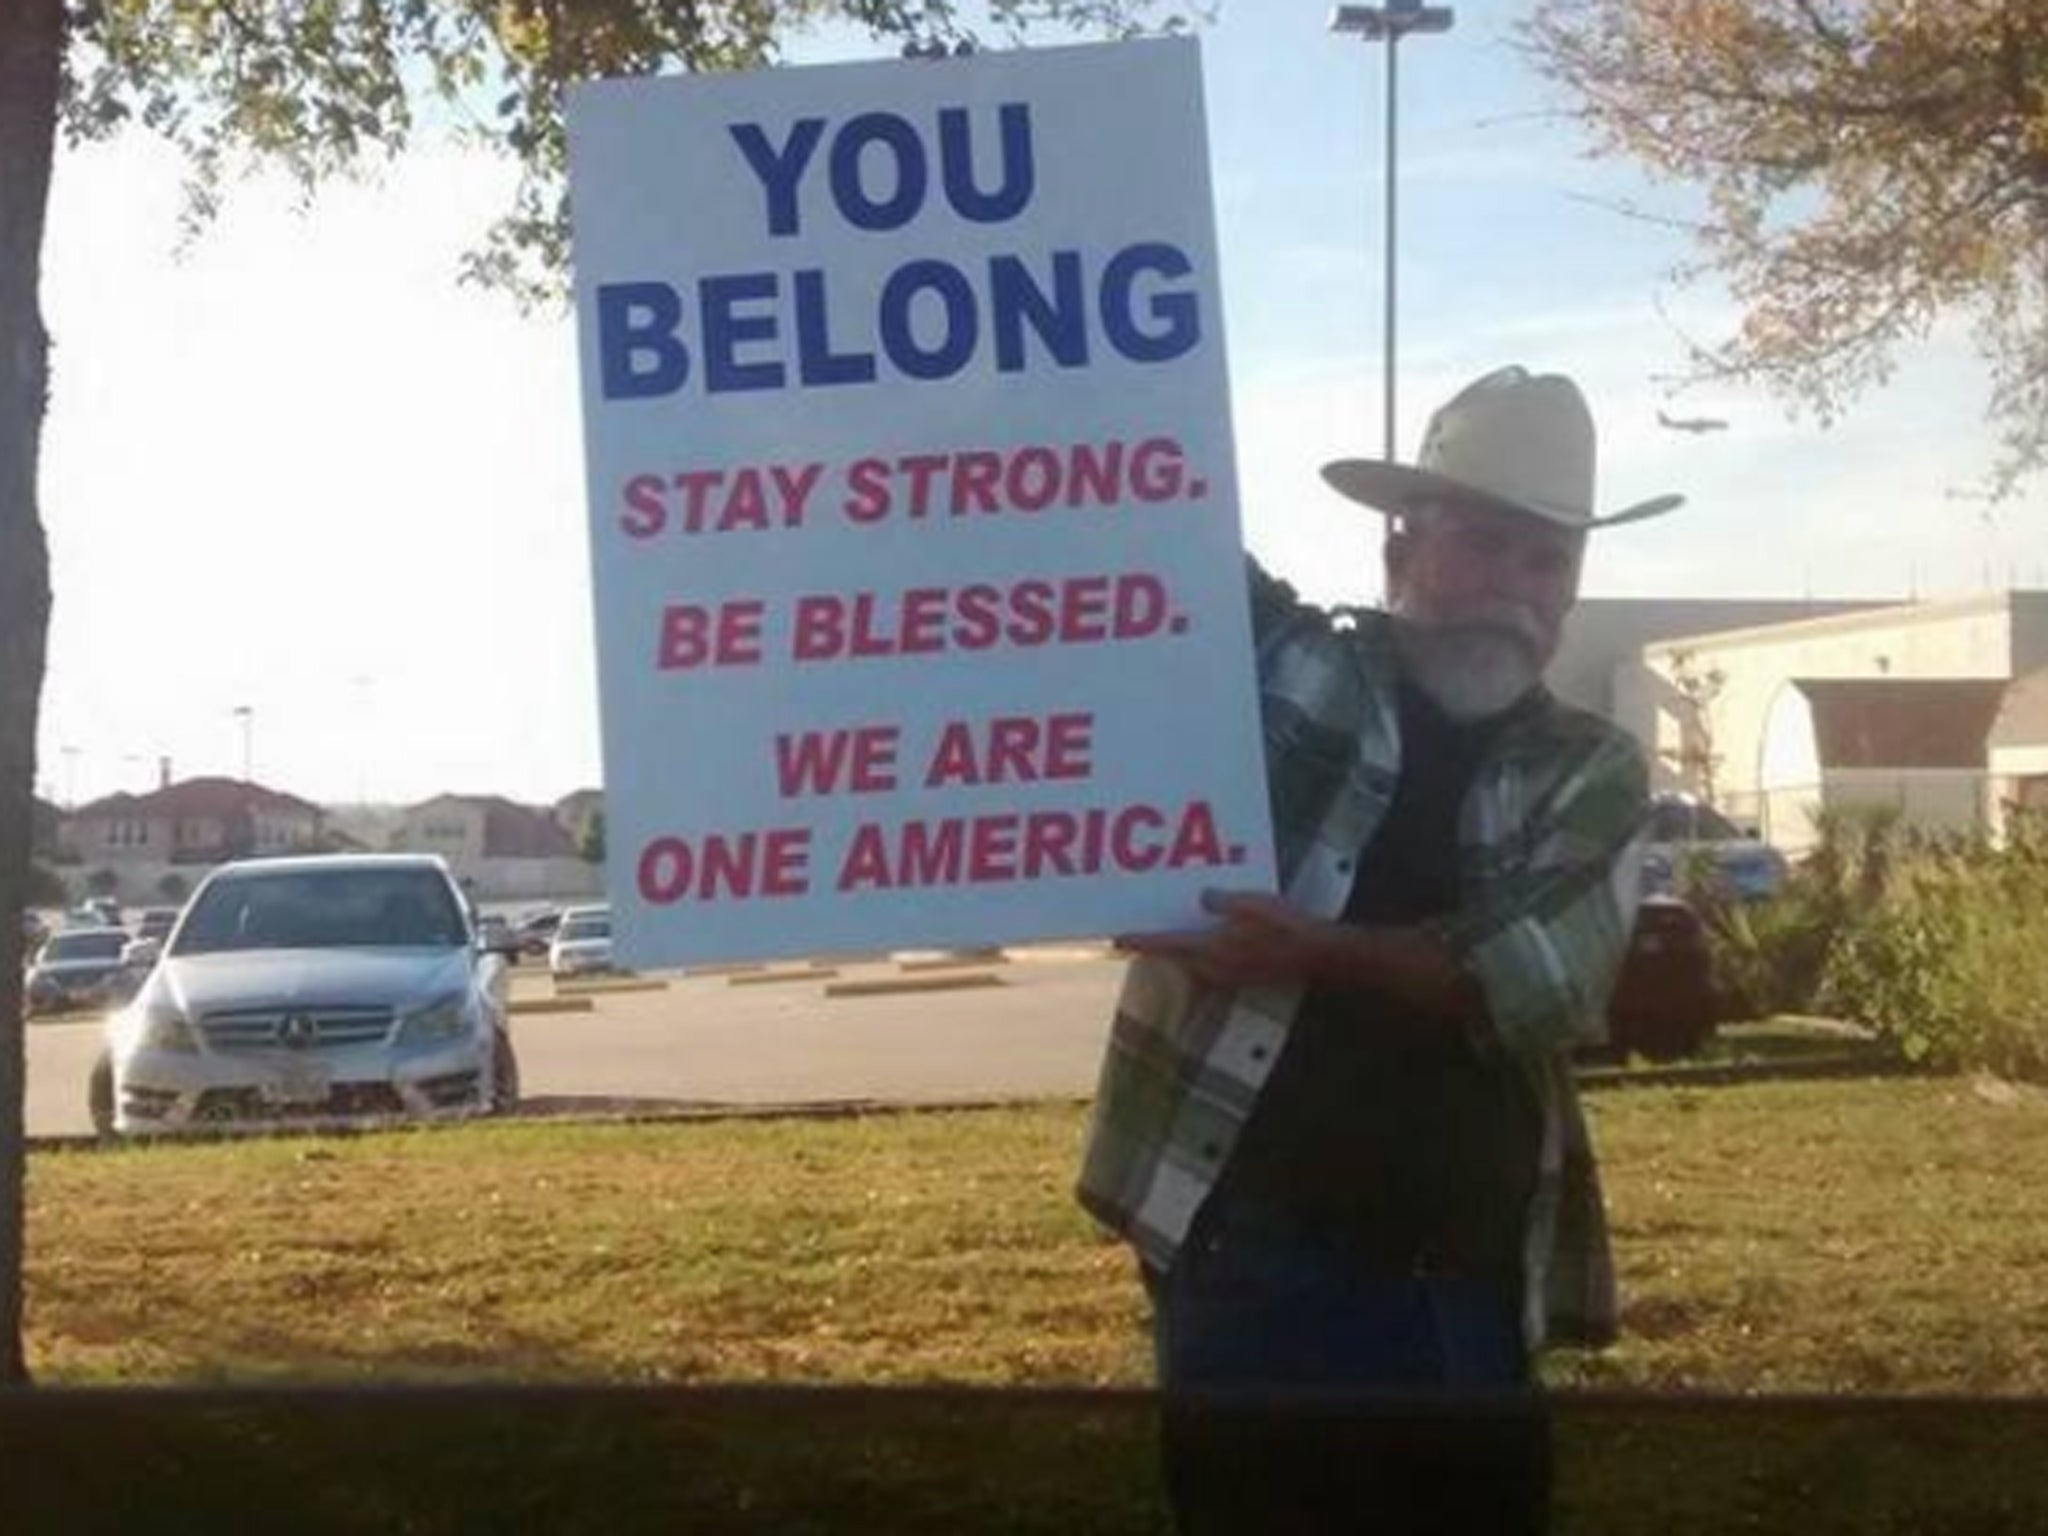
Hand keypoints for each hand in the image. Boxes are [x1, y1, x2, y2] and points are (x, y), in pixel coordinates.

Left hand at [1115, 889, 1340, 990]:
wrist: (1319, 954)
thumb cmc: (1286, 928)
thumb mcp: (1251, 904)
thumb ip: (1220, 901)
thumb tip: (1202, 897)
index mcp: (1211, 950)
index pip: (1166, 946)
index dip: (1140, 942)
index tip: (1117, 939)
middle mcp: (1215, 968)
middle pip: (1174, 957)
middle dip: (1156, 946)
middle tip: (1137, 934)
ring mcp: (1229, 975)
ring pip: (1192, 962)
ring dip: (1178, 950)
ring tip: (1168, 933)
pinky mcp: (1243, 976)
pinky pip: (1210, 964)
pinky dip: (1200, 952)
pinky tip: (1206, 938)